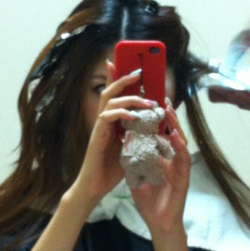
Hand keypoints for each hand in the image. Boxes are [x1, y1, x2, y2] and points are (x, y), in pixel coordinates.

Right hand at [72, 70, 156, 205]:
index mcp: (110, 122)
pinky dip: (121, 114)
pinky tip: (133, 117)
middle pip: (109, 91)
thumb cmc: (110, 169)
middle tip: (139, 72)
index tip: (122, 63)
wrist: (95, 187)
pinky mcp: (97, 137)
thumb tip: (154, 125)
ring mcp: (99, 128)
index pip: (113, 95)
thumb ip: (137, 134)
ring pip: (110, 101)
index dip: (115, 77)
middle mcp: (103, 121)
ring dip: (130, 98)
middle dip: (123, 79)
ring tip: (147, 102)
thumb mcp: (129, 147)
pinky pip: (107, 118)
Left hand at [130, 104, 190, 233]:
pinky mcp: (184, 178)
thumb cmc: (149, 201)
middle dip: (168, 117)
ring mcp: (180, 168)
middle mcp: (173, 160)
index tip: (150, 105)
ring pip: (180, 142)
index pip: (160, 136)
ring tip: (168, 111)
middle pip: (172, 134)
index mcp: (162, 159)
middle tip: (162, 100)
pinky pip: (183, 159)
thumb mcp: (136, 175)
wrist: (158, 223)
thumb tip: (122, 141)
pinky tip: (174, 136)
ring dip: (175, 126)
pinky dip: (179, 147)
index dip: (157, 121)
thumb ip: (132, 159)